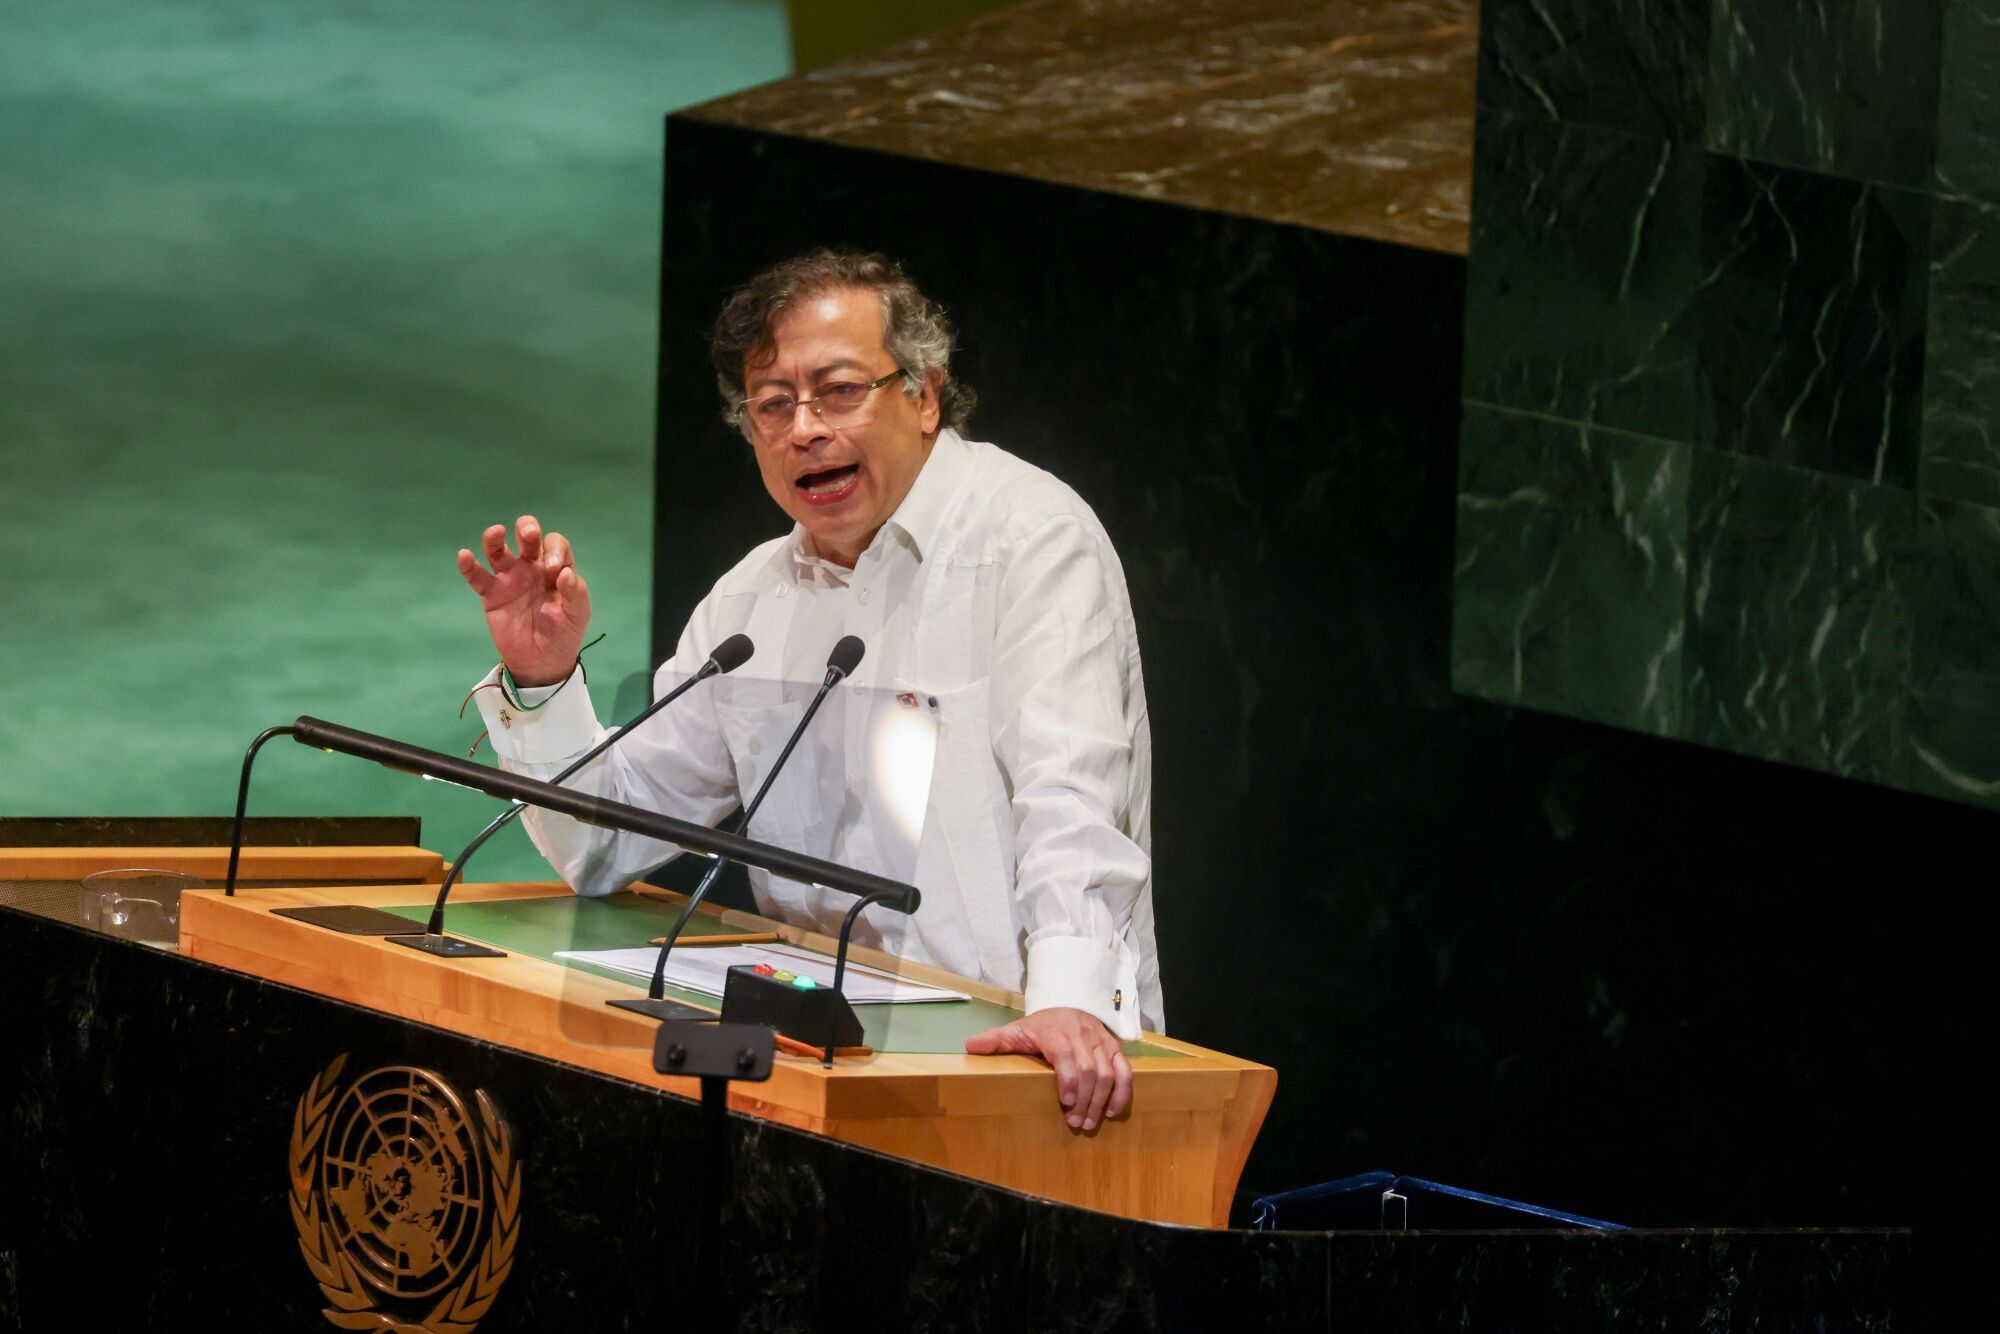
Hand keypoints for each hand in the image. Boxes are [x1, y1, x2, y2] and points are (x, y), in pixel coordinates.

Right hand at [456, 515, 591, 685]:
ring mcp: (510, 579)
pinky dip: (468, 566)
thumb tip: (566, 572)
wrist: (541, 662)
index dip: (554, 550)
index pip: (555, 545)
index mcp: (556, 568)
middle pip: (527, 538)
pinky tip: (464, 556)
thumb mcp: (577, 614)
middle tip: (528, 536)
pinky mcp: (492, 595)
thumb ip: (575, 592)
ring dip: (494, 539)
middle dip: (527, 529)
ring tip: (496, 532)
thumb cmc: (563, 634)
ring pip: (498, 551)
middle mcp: (532, 567)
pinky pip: (477, 577)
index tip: (553, 570)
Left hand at [964, 1007, 1132, 1131]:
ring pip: (1107, 1072)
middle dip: (1084, 1099)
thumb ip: (996, 1040)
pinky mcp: (1114, 1049)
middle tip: (1074, 1122)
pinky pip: (1125, 1071)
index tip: (1065, 1101)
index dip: (1068, 1079)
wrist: (1070, 1004)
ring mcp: (1100, 1043)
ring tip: (1088, 1123)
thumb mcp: (1017, 1030)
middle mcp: (1082, 1036)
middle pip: (1089, 1069)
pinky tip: (1111, 1111)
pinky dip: (1122, 1092)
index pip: (1067, 1055)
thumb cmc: (1042, 1026)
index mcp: (1056, 1033)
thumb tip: (970, 1047)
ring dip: (1100, 1100)